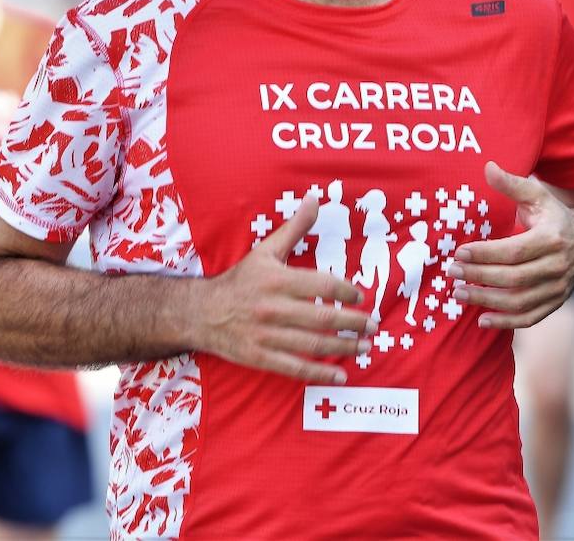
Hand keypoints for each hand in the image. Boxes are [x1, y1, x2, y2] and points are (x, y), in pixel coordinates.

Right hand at [193, 197, 374, 382]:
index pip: (322, 284)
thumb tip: (315, 198)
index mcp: (276, 279)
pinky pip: (296, 368)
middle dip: (353, 322)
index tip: (360, 296)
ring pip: (314, 344)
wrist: (200, 312)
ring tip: (364, 346)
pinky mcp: (261, 357)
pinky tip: (341, 375)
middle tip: (373, 325)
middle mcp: (272, 307)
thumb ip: (294, 228)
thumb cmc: (239, 280)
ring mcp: (266, 335)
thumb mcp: (265, 251)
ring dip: (344, 347)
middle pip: (323, 316)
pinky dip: (320, 373)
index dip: (346, 291)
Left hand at [447, 161, 573, 328]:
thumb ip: (512, 184)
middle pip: (513, 278)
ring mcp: (557, 288)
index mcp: (550, 239)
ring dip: (487, 300)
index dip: (485, 253)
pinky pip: (530, 317)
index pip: (514, 250)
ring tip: (458, 293)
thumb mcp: (539, 197)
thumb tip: (487, 167)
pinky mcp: (555, 303)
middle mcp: (556, 267)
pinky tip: (482, 319)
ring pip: (519, 301)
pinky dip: (506, 322)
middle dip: (479, 276)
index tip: (459, 251)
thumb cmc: (555, 218)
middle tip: (451, 272)